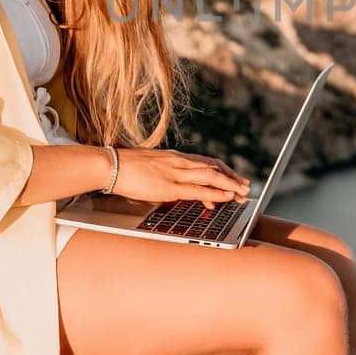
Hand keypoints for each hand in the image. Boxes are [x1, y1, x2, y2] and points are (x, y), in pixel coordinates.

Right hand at [108, 148, 251, 205]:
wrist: (111, 165)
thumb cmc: (125, 168)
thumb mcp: (150, 167)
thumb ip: (164, 173)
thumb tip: (172, 184)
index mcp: (174, 157)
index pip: (205, 161)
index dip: (222, 170)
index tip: (233, 177)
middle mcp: (179, 162)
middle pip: (213, 167)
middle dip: (231, 177)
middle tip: (245, 186)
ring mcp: (175, 173)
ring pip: (210, 176)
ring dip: (229, 184)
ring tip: (242, 192)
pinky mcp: (169, 187)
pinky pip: (198, 190)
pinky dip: (215, 193)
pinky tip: (225, 197)